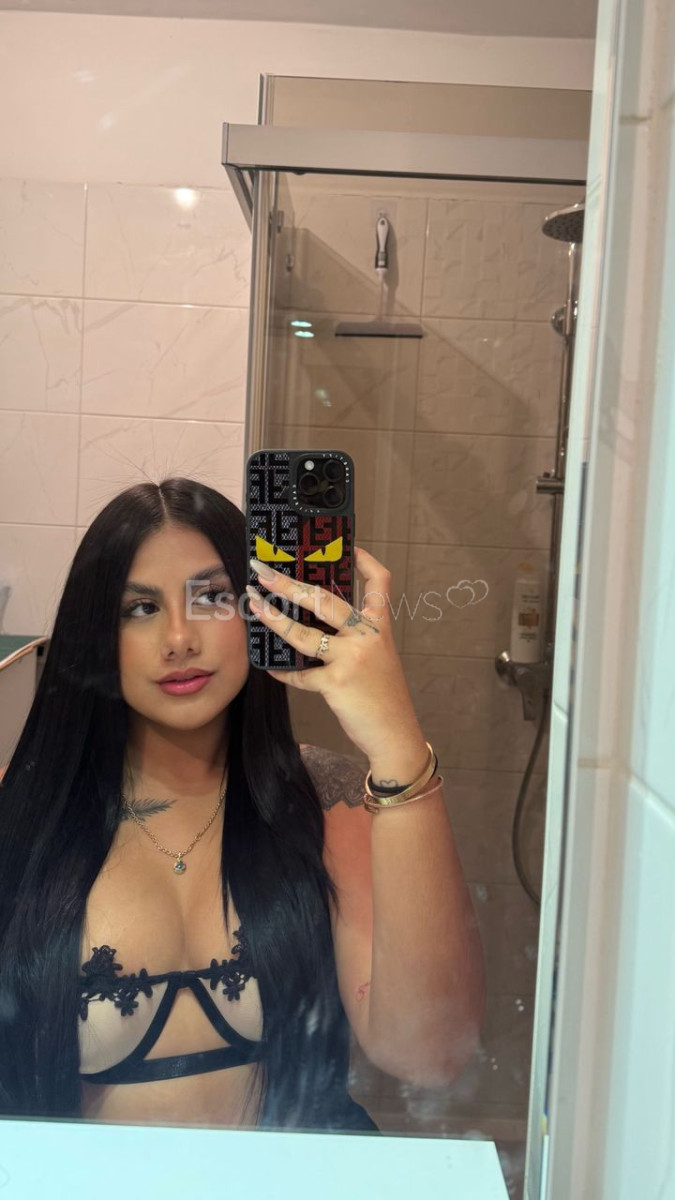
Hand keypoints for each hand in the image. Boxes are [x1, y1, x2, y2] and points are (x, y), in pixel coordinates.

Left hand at [246, 546, 425, 766]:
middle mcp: (367, 637)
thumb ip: (354, 637)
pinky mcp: (335, 684)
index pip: (379, 582)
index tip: (349, 545)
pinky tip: (270, 668)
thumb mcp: (378, 657)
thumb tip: (314, 620)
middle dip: (289, 584)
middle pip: (325, 599)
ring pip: (303, 633)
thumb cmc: (384, 696)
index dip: (365, 560)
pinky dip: (282, 671)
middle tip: (263, 571)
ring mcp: (351, 659)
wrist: (395, 734)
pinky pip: (299, 674)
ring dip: (273, 618)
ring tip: (254, 604)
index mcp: (379, 627)